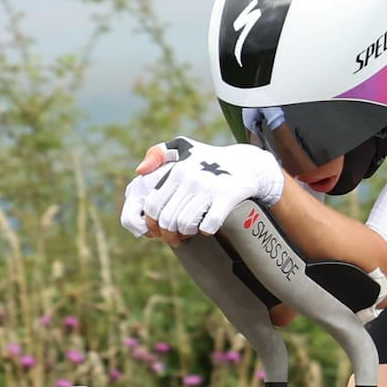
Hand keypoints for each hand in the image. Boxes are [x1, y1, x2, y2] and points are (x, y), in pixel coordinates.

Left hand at [120, 136, 283, 242]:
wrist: (247, 164)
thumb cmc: (209, 159)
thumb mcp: (182, 148)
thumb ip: (157, 154)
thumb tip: (139, 171)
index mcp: (176, 171)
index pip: (153, 206)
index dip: (153, 224)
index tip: (158, 230)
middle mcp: (190, 178)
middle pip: (168, 219)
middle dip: (168, 234)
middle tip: (175, 239)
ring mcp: (209, 188)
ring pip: (186, 224)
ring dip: (187, 233)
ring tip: (190, 231)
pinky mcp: (227, 197)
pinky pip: (209, 225)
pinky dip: (206, 231)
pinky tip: (208, 227)